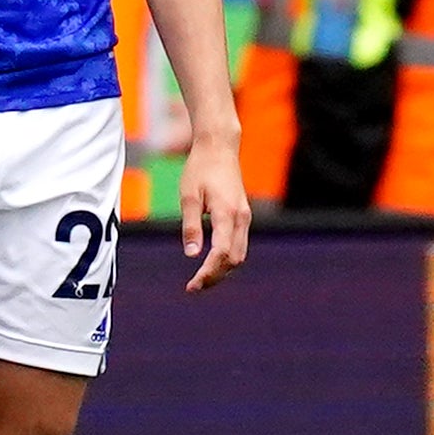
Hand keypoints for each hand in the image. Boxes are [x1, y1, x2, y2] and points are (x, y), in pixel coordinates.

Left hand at [181, 138, 250, 288]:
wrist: (219, 147)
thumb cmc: (200, 169)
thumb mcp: (188, 196)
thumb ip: (191, 226)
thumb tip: (192, 255)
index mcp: (226, 212)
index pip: (221, 253)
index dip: (208, 273)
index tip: (192, 285)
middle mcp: (241, 217)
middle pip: (234, 259)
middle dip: (215, 276)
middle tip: (193, 286)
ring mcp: (245, 217)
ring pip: (240, 255)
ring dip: (222, 270)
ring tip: (201, 279)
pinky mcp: (243, 215)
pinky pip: (239, 245)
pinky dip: (227, 259)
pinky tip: (211, 263)